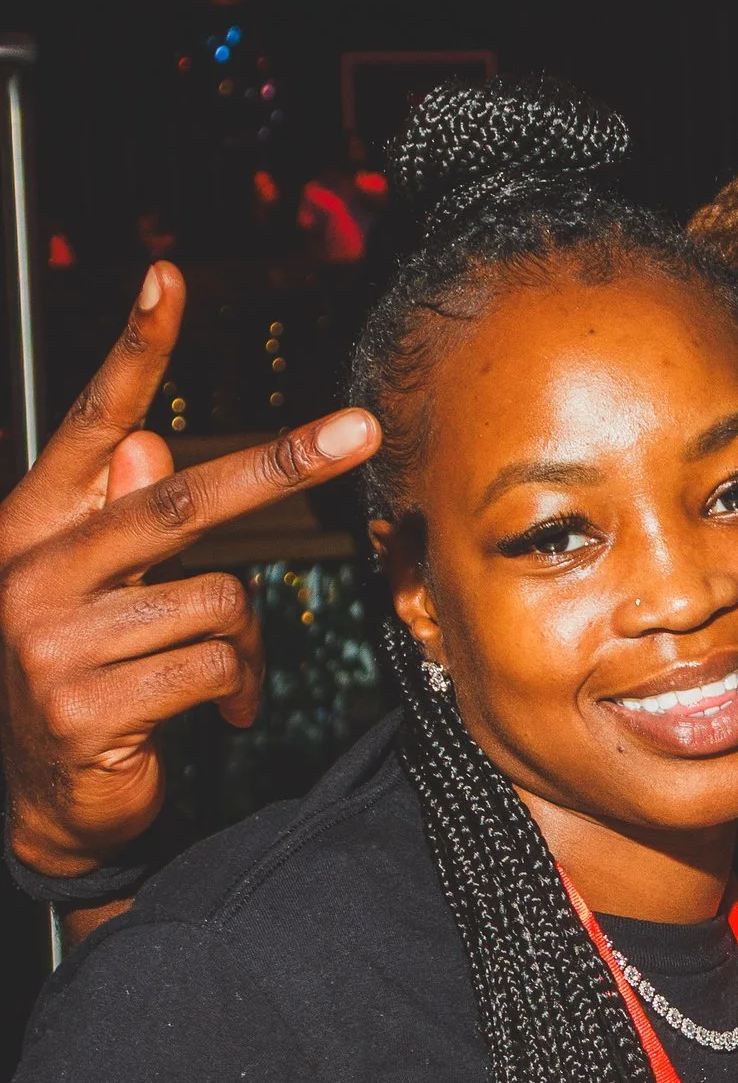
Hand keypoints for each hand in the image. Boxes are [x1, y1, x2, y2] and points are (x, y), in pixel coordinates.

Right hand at [0, 264, 376, 873]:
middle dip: (283, 466)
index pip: (90, 424)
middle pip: (182, 502)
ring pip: (218, 601)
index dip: (134, 350)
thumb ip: (120, 523)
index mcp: (32, 529)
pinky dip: (233, 691)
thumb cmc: (89, 679)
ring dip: (242, 645)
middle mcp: (27, 571)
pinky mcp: (83, 702)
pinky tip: (205, 717)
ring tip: (207, 679)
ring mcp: (47, 638)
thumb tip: (148, 449)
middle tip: (360, 429)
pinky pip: (215, 666)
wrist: (45, 804)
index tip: (168, 277)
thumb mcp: (101, 595)